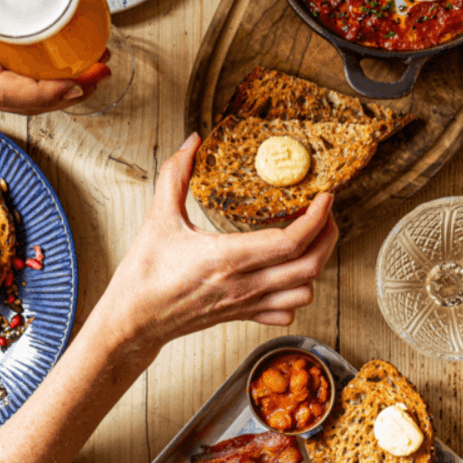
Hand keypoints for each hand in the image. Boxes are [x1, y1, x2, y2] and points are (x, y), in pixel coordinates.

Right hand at [93, 133, 338, 351]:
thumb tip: (192, 142)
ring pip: (304, 291)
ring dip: (315, 265)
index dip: (316, 219)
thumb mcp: (158, 218)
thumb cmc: (144, 275)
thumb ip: (175, 175)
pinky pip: (287, 311)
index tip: (325, 198)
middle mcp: (244, 285)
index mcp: (226, 258)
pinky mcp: (243, 316)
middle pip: (309, 266)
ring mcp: (246, 303)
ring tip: (310, 241)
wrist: (134, 320)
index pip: (289, 242)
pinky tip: (287, 274)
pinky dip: (297, 293)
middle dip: (327, 237)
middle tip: (327, 214)